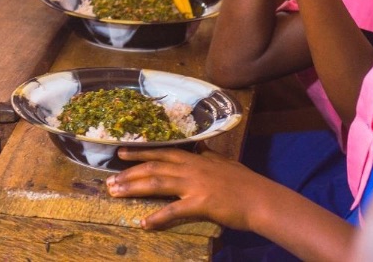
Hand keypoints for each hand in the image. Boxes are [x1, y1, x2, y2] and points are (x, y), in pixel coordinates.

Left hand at [107, 146, 274, 231]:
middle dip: (129, 173)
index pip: (162, 152)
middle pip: (153, 167)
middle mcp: (192, 168)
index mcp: (196, 159)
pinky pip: (174, 211)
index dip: (140, 153)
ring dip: (133, 188)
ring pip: (157, 183)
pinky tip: (144, 224)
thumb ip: (209, 156)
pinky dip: (157, 218)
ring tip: (115, 193)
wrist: (262, 199)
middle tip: (109, 180)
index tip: (121, 153)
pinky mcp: (201, 204)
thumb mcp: (224, 163)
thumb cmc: (245, 183)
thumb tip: (201, 148)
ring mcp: (195, 185)